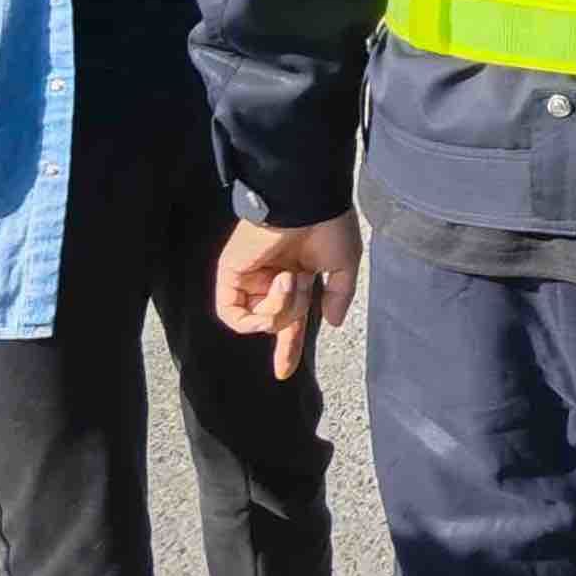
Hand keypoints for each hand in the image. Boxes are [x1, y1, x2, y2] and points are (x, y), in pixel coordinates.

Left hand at [217, 212, 360, 379]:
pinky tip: (276, 287)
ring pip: (258, 321)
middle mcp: (270, 280)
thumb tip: (332, 322)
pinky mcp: (230, 273)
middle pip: (275, 323)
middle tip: (302, 281)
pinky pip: (234, 315)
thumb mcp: (344, 265)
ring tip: (289, 277)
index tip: (283, 373)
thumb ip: (339, 295)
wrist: (306, 202)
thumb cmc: (329, 225)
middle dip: (292, 313)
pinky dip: (256, 314)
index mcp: (297, 278)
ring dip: (279, 309)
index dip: (287, 347)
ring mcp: (249, 278)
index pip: (289, 321)